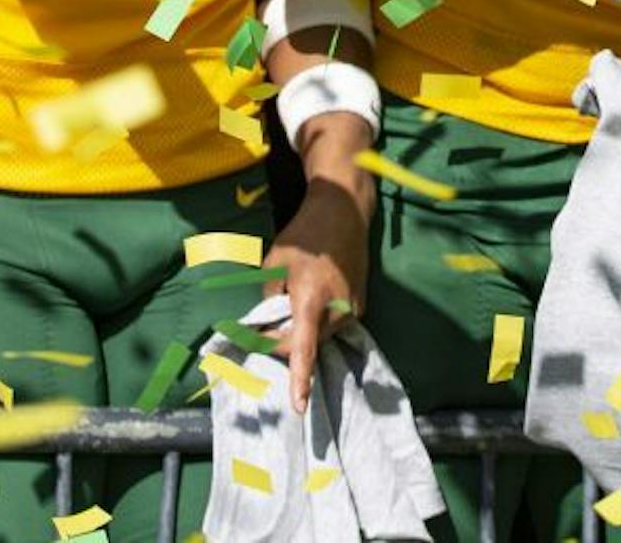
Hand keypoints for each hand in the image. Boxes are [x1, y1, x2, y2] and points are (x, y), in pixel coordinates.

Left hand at [265, 175, 372, 412]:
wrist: (344, 212)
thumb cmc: (304, 236)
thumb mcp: (273, 263)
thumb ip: (269, 298)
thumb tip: (269, 325)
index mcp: (312, 299)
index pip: (304, 348)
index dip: (300, 380)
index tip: (299, 407)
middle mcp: (337, 309)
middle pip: (305, 344)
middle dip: (282, 341)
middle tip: (260, 326)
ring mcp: (352, 308)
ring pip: (319, 336)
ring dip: (300, 331)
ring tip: (289, 303)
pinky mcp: (360, 305)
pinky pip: (332, 324)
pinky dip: (317, 321)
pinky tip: (310, 297)